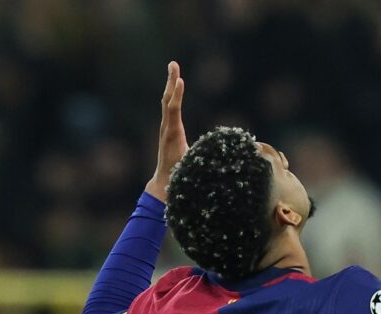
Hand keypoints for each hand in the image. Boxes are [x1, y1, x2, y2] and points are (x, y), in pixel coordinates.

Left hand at [145, 61, 187, 201]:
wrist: (163, 182)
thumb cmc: (180, 176)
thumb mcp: (190, 167)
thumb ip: (199, 159)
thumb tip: (216, 154)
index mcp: (173, 135)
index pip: (173, 111)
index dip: (177, 96)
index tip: (181, 81)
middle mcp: (167, 128)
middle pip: (168, 100)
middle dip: (172, 82)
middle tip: (174, 64)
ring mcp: (166, 128)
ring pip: (167, 101)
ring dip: (172, 84)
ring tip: (174, 67)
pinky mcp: (168, 129)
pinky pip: (170, 107)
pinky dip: (173, 94)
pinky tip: (175, 85)